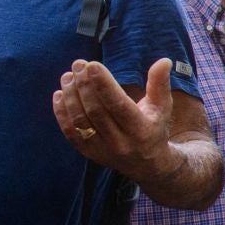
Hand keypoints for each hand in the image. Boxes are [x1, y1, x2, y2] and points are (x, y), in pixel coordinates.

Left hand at [52, 58, 177, 182]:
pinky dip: (61, 113)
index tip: (92, 65)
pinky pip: (70, 132)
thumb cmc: (154, 127)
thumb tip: (164, 60)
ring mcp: (102, 149)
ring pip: (81, 120)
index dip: (104, 85)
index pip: (118, 105)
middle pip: (96, 111)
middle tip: (78, 65)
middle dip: (84, 85)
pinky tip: (60, 94)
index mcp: (141, 129)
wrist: (147, 165)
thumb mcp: (162, 107)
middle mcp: (121, 142)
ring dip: (71, 96)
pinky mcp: (88, 153)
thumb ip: (160, 84)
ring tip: (68, 76)